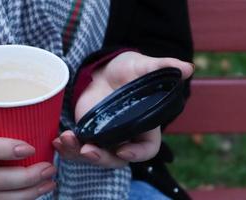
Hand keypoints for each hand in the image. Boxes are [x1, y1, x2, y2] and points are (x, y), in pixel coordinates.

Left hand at [53, 51, 193, 167]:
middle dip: (102, 158)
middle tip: (88, 150)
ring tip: (65, 140)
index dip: (137, 154)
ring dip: (78, 154)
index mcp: (143, 125)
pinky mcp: (87, 132)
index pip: (147, 149)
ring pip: (94, 156)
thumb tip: (188, 67)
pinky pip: (77, 148)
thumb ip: (163, 67)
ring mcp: (104, 137)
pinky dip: (67, 148)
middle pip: (116, 159)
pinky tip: (57, 139)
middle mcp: (125, 136)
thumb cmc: (129, 71)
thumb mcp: (145, 66)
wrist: (106, 71)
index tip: (124, 151)